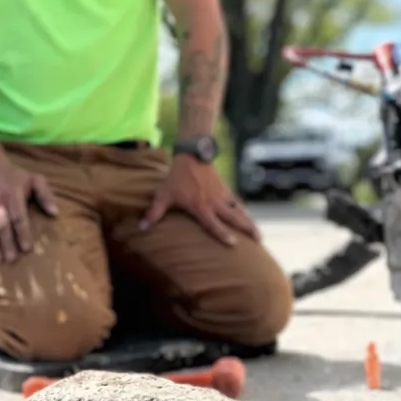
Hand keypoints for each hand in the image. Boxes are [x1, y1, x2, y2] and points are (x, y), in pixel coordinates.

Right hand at [0, 143, 58, 263]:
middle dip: (6, 243)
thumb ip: (46, 195)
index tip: (26, 248)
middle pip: (0, 224)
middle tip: (11, 259)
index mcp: (12, 193)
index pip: (18, 216)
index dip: (22, 232)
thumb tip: (55, 213)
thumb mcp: (35, 179)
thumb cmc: (16, 177)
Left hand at [139, 156, 260, 245]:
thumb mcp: (163, 195)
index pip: (213, 223)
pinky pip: (237, 204)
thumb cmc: (176, 178)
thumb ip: (153, 213)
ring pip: (239, 211)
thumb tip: (141, 228)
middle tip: (259, 240)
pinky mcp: (225, 191)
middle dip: (247, 229)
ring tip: (259, 235)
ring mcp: (222, 196)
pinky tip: (249, 218)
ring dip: (249, 222)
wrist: (192, 156)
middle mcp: (214, 203)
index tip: (234, 244)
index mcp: (200, 207)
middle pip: (234, 218)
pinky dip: (244, 212)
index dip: (222, 234)